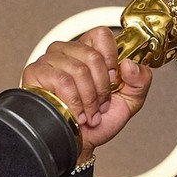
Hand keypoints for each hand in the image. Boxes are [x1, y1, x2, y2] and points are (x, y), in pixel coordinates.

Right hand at [20, 26, 152, 156]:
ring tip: (89, 112)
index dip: (112, 57)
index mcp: (90, 52)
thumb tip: (130, 64)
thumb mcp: (130, 100)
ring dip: (90, 100)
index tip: (115, 78)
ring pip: (79, 70)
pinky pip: (62, 81)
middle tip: (101, 104)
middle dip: (103, 88)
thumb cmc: (99, 120)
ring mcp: (51, 60)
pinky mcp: (36, 72)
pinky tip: (77, 113)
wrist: (81, 142)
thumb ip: (140, 80)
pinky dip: (75, 103)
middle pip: (93, 56)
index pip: (102, 34)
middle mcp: (69, 51)